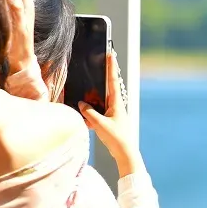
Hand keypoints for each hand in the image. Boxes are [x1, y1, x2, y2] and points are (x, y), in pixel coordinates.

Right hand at [79, 50, 138, 174]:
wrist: (125, 153)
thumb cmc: (116, 138)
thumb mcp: (100, 124)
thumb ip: (89, 113)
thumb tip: (81, 104)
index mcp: (116, 103)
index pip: (113, 81)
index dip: (111, 67)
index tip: (110, 54)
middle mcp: (116, 105)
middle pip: (107, 88)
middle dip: (102, 78)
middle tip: (98, 66)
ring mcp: (114, 113)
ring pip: (101, 101)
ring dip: (93, 100)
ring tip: (85, 97)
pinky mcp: (110, 120)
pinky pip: (99, 112)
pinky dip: (92, 113)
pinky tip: (85, 118)